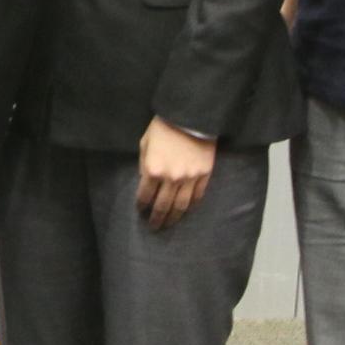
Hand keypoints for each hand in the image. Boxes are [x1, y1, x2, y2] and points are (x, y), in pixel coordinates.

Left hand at [135, 117, 217, 231]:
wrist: (190, 116)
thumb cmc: (163, 128)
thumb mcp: (145, 143)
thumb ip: (144, 164)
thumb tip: (145, 181)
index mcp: (153, 170)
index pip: (144, 196)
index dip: (141, 206)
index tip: (141, 211)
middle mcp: (171, 178)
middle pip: (162, 206)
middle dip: (156, 219)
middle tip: (154, 227)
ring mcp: (189, 178)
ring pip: (181, 206)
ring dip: (173, 218)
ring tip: (169, 224)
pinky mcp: (204, 175)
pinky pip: (197, 196)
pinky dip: (190, 206)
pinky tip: (185, 210)